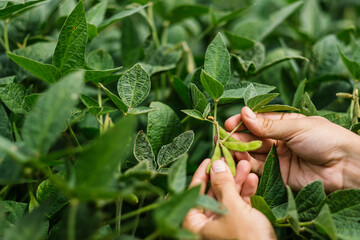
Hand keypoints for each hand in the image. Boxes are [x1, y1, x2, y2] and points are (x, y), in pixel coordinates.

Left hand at [183, 158, 274, 239]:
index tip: (209, 160)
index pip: (193, 195)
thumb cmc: (246, 238)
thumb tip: (216, 164)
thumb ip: (223, 185)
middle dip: (225, 176)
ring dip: (238, 182)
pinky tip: (252, 179)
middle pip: (212, 195)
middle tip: (230, 160)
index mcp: (195, 227)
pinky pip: (239, 208)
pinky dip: (245, 194)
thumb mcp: (232, 208)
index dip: (201, 175)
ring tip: (246, 165)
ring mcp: (223, 229)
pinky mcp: (239, 230)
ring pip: (228, 199)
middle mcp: (206, 228)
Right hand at [225, 106, 359, 191]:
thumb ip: (268, 126)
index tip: (228, 123)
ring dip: (238, 150)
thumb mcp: (295, 127)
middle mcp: (278, 140)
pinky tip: (237, 159)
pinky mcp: (277, 174)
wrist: (345, 167)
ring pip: (252, 152)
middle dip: (237, 136)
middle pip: (252, 137)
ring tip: (225, 147)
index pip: (258, 121)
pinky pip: (257, 168)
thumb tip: (244, 113)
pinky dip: (246, 164)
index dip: (243, 121)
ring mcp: (277, 157)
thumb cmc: (326, 139)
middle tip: (221, 136)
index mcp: (284, 124)